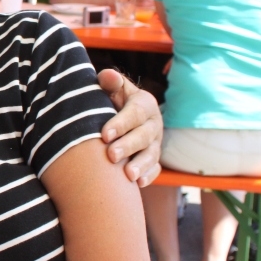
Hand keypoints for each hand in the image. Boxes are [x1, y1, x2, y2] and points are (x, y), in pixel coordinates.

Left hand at [97, 69, 161, 186]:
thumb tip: (107, 76)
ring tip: (128, 175)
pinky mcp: (154, 158)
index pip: (135, 113)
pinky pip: (155, 168)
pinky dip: (148, 176)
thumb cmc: (112, 99)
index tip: (104, 134)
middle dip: (128, 146)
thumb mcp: (112, 88)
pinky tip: (138, 184)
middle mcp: (153, 123)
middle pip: (144, 136)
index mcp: (144, 104)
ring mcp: (155, 142)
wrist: (121, 114)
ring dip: (140, 165)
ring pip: (151, 154)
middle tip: (111, 155)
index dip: (121, 124)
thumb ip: (110, 82)